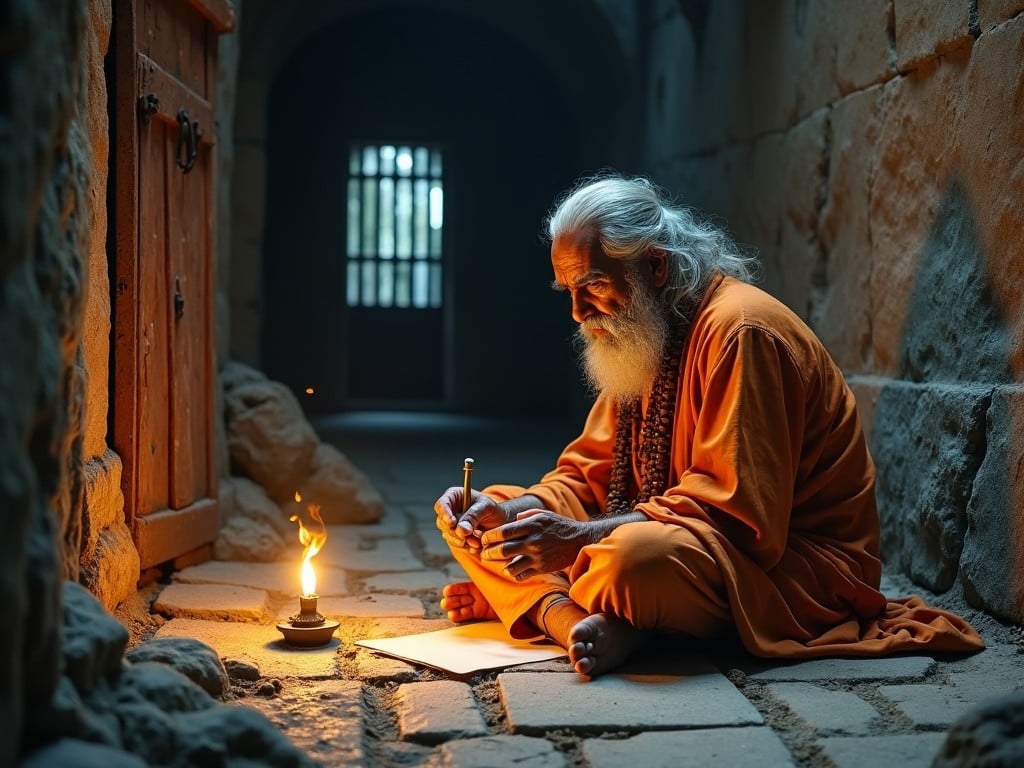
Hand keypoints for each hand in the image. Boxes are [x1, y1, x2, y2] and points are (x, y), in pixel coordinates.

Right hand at [434, 487, 512, 550]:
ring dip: (461, 541)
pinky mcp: (455, 536)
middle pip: (442, 523)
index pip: (441, 505)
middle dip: (455, 532)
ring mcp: (451, 524)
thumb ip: (473, 516)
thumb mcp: (486, 507)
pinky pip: (454, 544)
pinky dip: (464, 547)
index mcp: (454, 496)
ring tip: (477, 542)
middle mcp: (450, 510)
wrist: (500, 522)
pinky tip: (475, 546)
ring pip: (447, 535)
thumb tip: (460, 530)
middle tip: (469, 536)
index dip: (444, 514)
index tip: (452, 523)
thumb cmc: (493, 509)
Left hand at [479, 510, 594, 579]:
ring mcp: (537, 556)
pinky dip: (513, 573)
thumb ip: (526, 516)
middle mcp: (533, 541)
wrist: (579, 540)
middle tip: (484, 554)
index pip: (504, 532)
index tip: (483, 539)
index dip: (489, 536)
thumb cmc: (559, 525)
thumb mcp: (544, 514)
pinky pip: (521, 574)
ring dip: (500, 565)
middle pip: (503, 549)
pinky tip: (512, 569)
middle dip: (489, 553)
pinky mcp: (542, 568)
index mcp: (531, 526)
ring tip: (498, 563)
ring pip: (510, 565)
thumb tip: (513, 519)